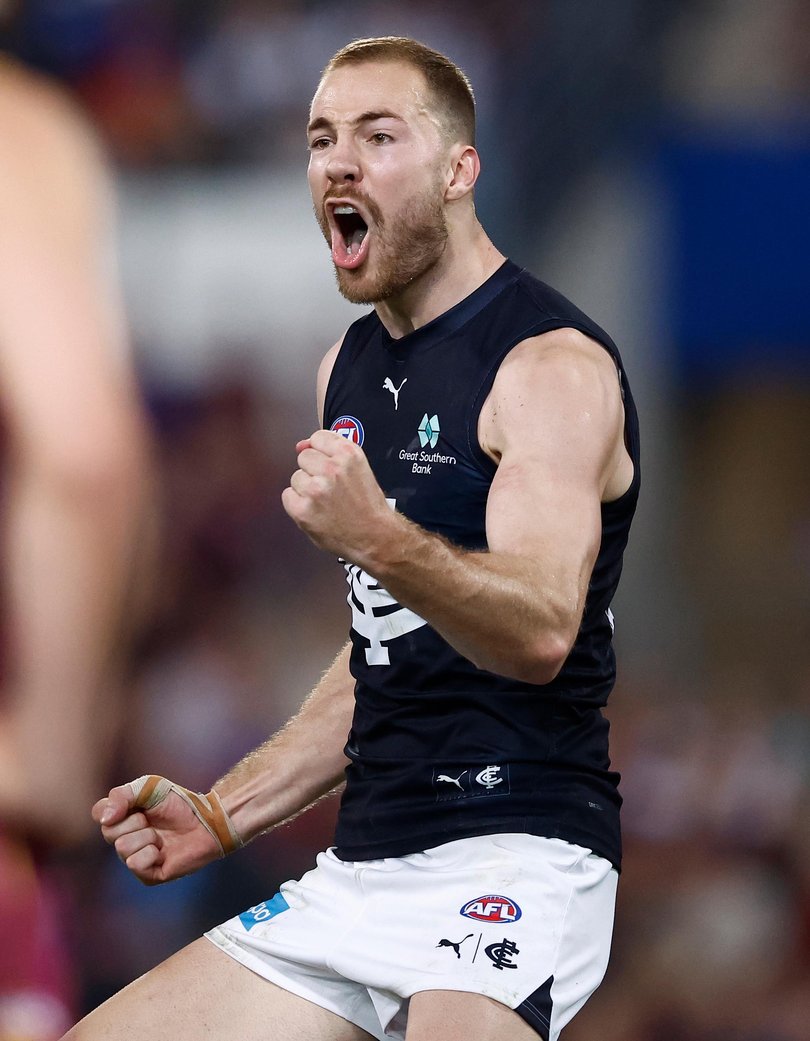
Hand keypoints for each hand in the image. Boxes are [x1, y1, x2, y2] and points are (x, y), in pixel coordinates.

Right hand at [93, 776, 223, 884]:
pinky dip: (151, 853)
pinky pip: (135, 864)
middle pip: (109, 832)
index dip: (114, 807)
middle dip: (136, 821)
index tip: (137, 804)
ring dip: (147, 836)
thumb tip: (104, 819)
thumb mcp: (149, 787)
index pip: (98, 813)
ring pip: (122, 847)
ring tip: (161, 836)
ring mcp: (135, 858)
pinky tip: (163, 850)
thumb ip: (122, 795)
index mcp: (121, 819)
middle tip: (153, 820)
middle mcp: (124, 840)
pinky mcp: (147, 875)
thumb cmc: (178, 804)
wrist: (206, 820)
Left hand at [281, 429, 396, 564]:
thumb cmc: (368, 505)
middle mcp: (331, 468)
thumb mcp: (359, 468)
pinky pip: (288, 496)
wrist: (374, 537)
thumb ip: (332, 452)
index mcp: (348, 454)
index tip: (328, 465)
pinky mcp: (302, 509)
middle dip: (313, 471)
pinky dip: (298, 504)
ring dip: (306, 489)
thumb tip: (301, 445)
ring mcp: (315, 489)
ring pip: (295, 478)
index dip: (321, 452)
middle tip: (330, 488)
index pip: (318, 438)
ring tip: (325, 502)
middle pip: (304, 457)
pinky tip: (316, 511)